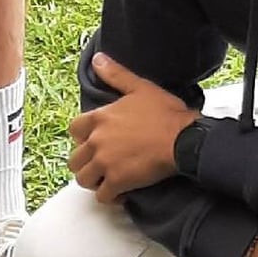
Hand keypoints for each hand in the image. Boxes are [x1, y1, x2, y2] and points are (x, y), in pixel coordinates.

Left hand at [68, 53, 195, 202]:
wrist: (184, 139)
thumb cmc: (166, 113)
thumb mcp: (140, 88)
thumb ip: (116, 75)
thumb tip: (98, 58)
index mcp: (100, 118)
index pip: (73, 129)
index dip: (81, 138)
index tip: (94, 142)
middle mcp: (97, 141)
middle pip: (74, 160)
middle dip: (85, 164)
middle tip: (100, 166)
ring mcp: (105, 163)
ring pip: (83, 180)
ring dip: (94, 182)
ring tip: (107, 181)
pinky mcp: (118, 182)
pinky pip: (102, 197)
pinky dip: (110, 197)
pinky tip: (121, 193)